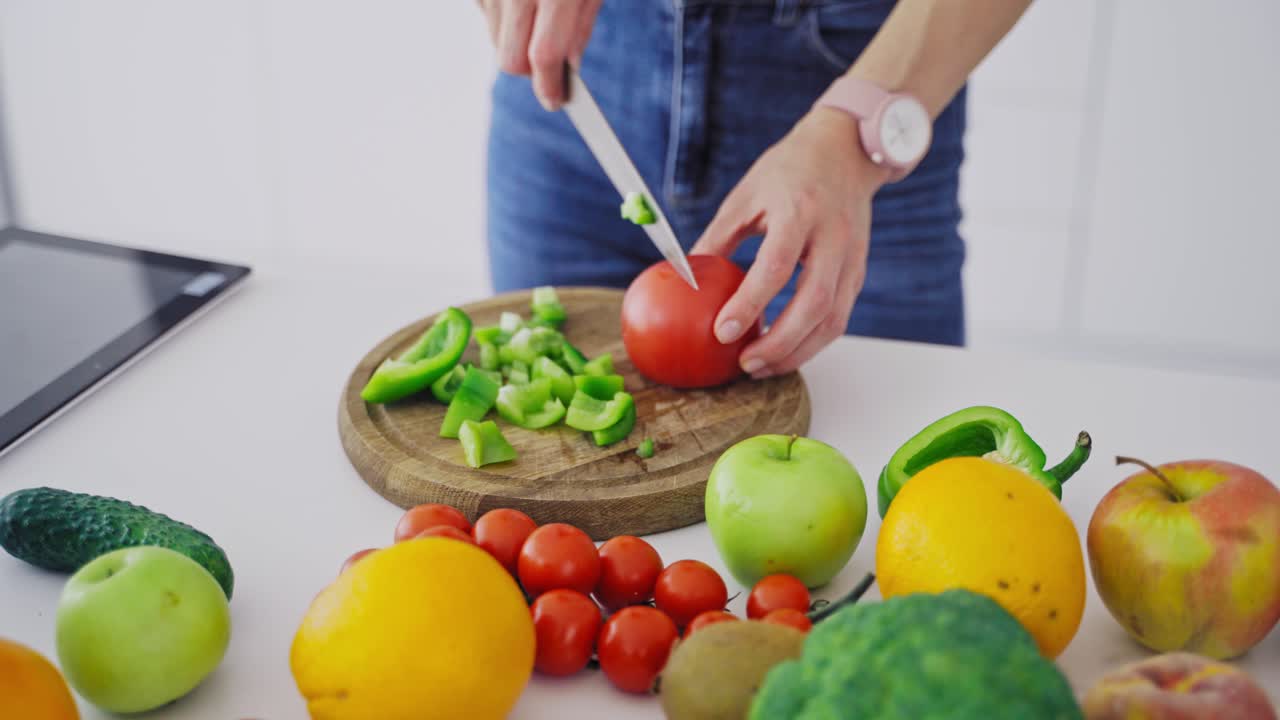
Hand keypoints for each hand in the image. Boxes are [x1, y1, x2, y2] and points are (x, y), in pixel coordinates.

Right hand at [477, 0, 602, 109]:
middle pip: (511, 60)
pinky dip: (503, 20)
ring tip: (537, 17)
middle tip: (549, 62)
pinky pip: (486, 18)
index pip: (544, 55)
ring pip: (496, 43)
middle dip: (530, 71)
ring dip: (516, 43)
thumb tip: (567, 68)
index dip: (549, 85)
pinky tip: (519, 0)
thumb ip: (580, 27)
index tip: (555, 100)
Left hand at [690, 108, 891, 378]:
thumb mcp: (746, 195)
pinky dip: (813, 341)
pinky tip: (785, 352)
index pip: (775, 267)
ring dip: (798, 352)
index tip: (722, 332)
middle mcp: (832, 237)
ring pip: (833, 319)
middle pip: (813, 304)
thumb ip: (718, 238)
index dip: (749, 304)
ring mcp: (852, 256)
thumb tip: (685, 279)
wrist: (846, 150)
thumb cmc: (788, 170)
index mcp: (799, 212)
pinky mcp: (858, 271)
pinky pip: (840, 317)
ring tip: (761, 367)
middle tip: (744, 363)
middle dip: (779, 343)